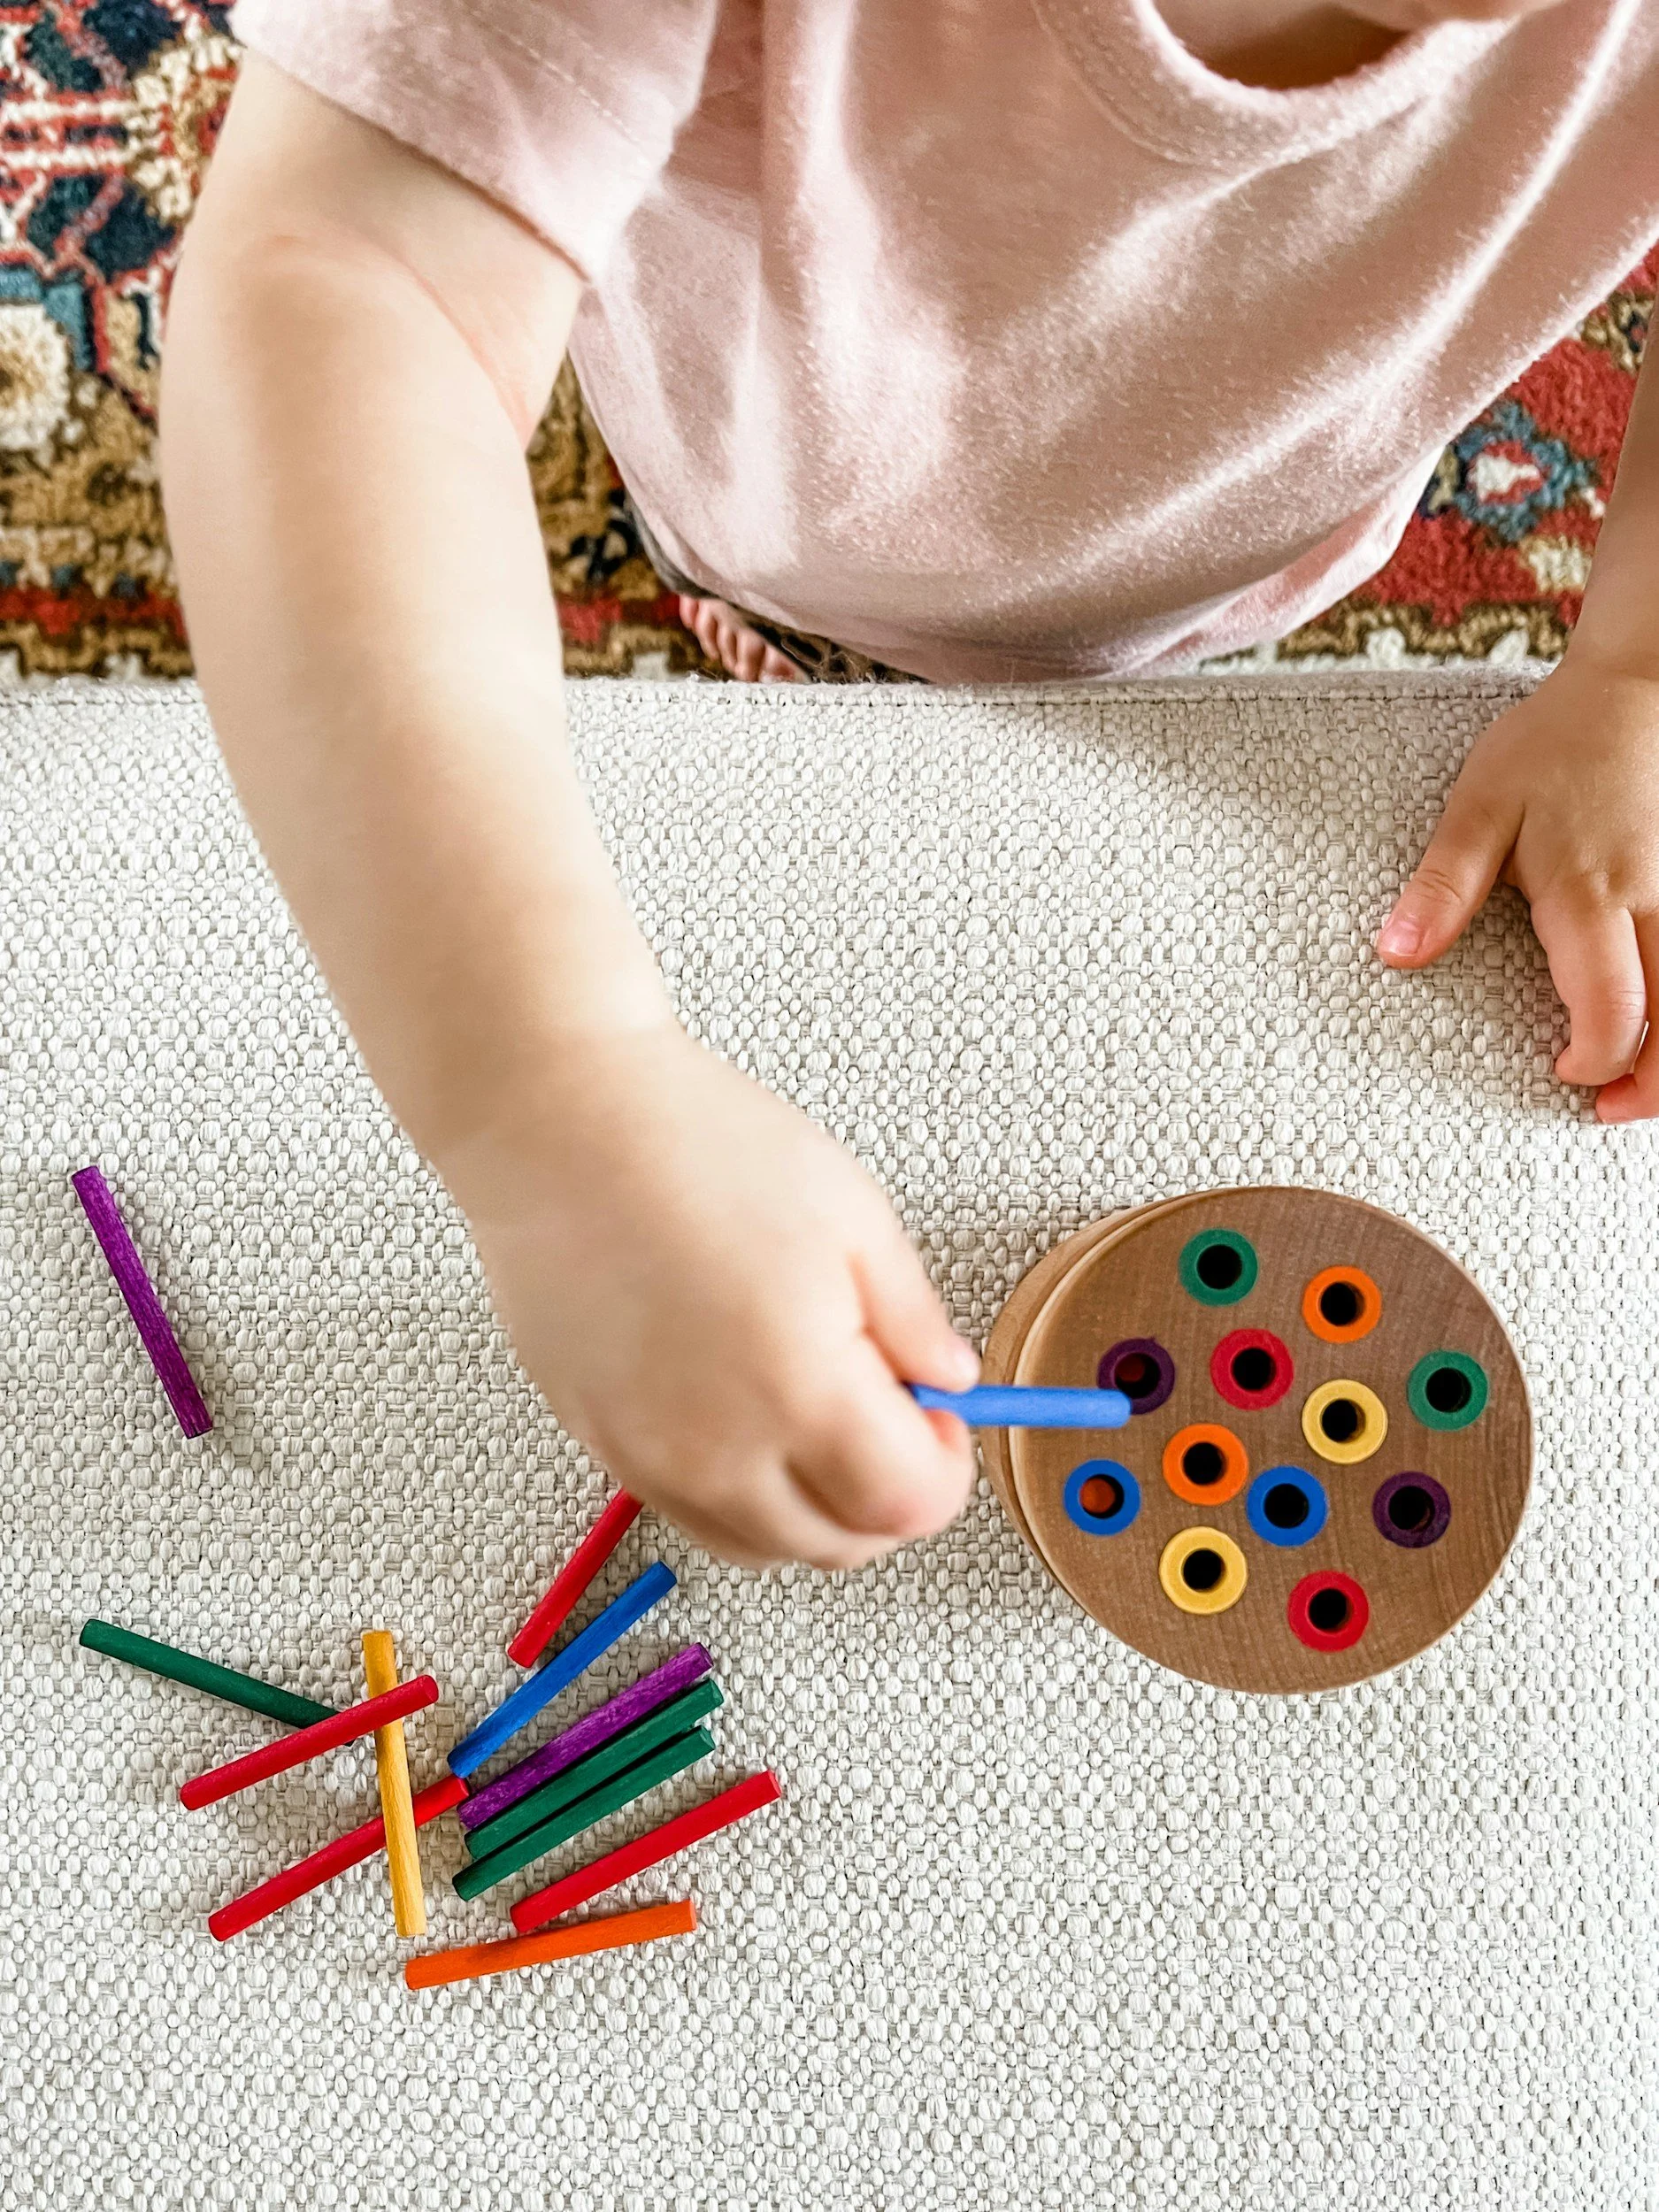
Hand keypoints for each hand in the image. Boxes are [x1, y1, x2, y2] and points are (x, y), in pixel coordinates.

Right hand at [448, 1026, 980, 1567]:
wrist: (561, 1124)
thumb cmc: (696, 1147)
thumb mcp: (853, 1215)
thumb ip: (914, 1319)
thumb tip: (948, 1379)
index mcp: (801, 1393)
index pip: (908, 1507)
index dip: (946, 1470)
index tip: (942, 1419)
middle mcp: (720, 1451)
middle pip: (839, 1548)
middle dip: (888, 1499)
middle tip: (891, 1418)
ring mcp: (649, 1458)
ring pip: (761, 1547)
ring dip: (813, 1509)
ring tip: (813, 1413)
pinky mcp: (599, 1442)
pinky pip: (688, 1512)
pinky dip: (738, 1493)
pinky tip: (743, 1412)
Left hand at [1376, 650, 1658, 1120]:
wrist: (1638, 688)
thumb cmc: (1554, 748)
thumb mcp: (1479, 808)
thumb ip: (1441, 887)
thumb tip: (1395, 954)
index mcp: (1594, 898)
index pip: (1615, 1011)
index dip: (1593, 1059)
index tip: (1560, 1068)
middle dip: (1650, 1084)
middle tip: (1606, 1107)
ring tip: (1640, 1080)